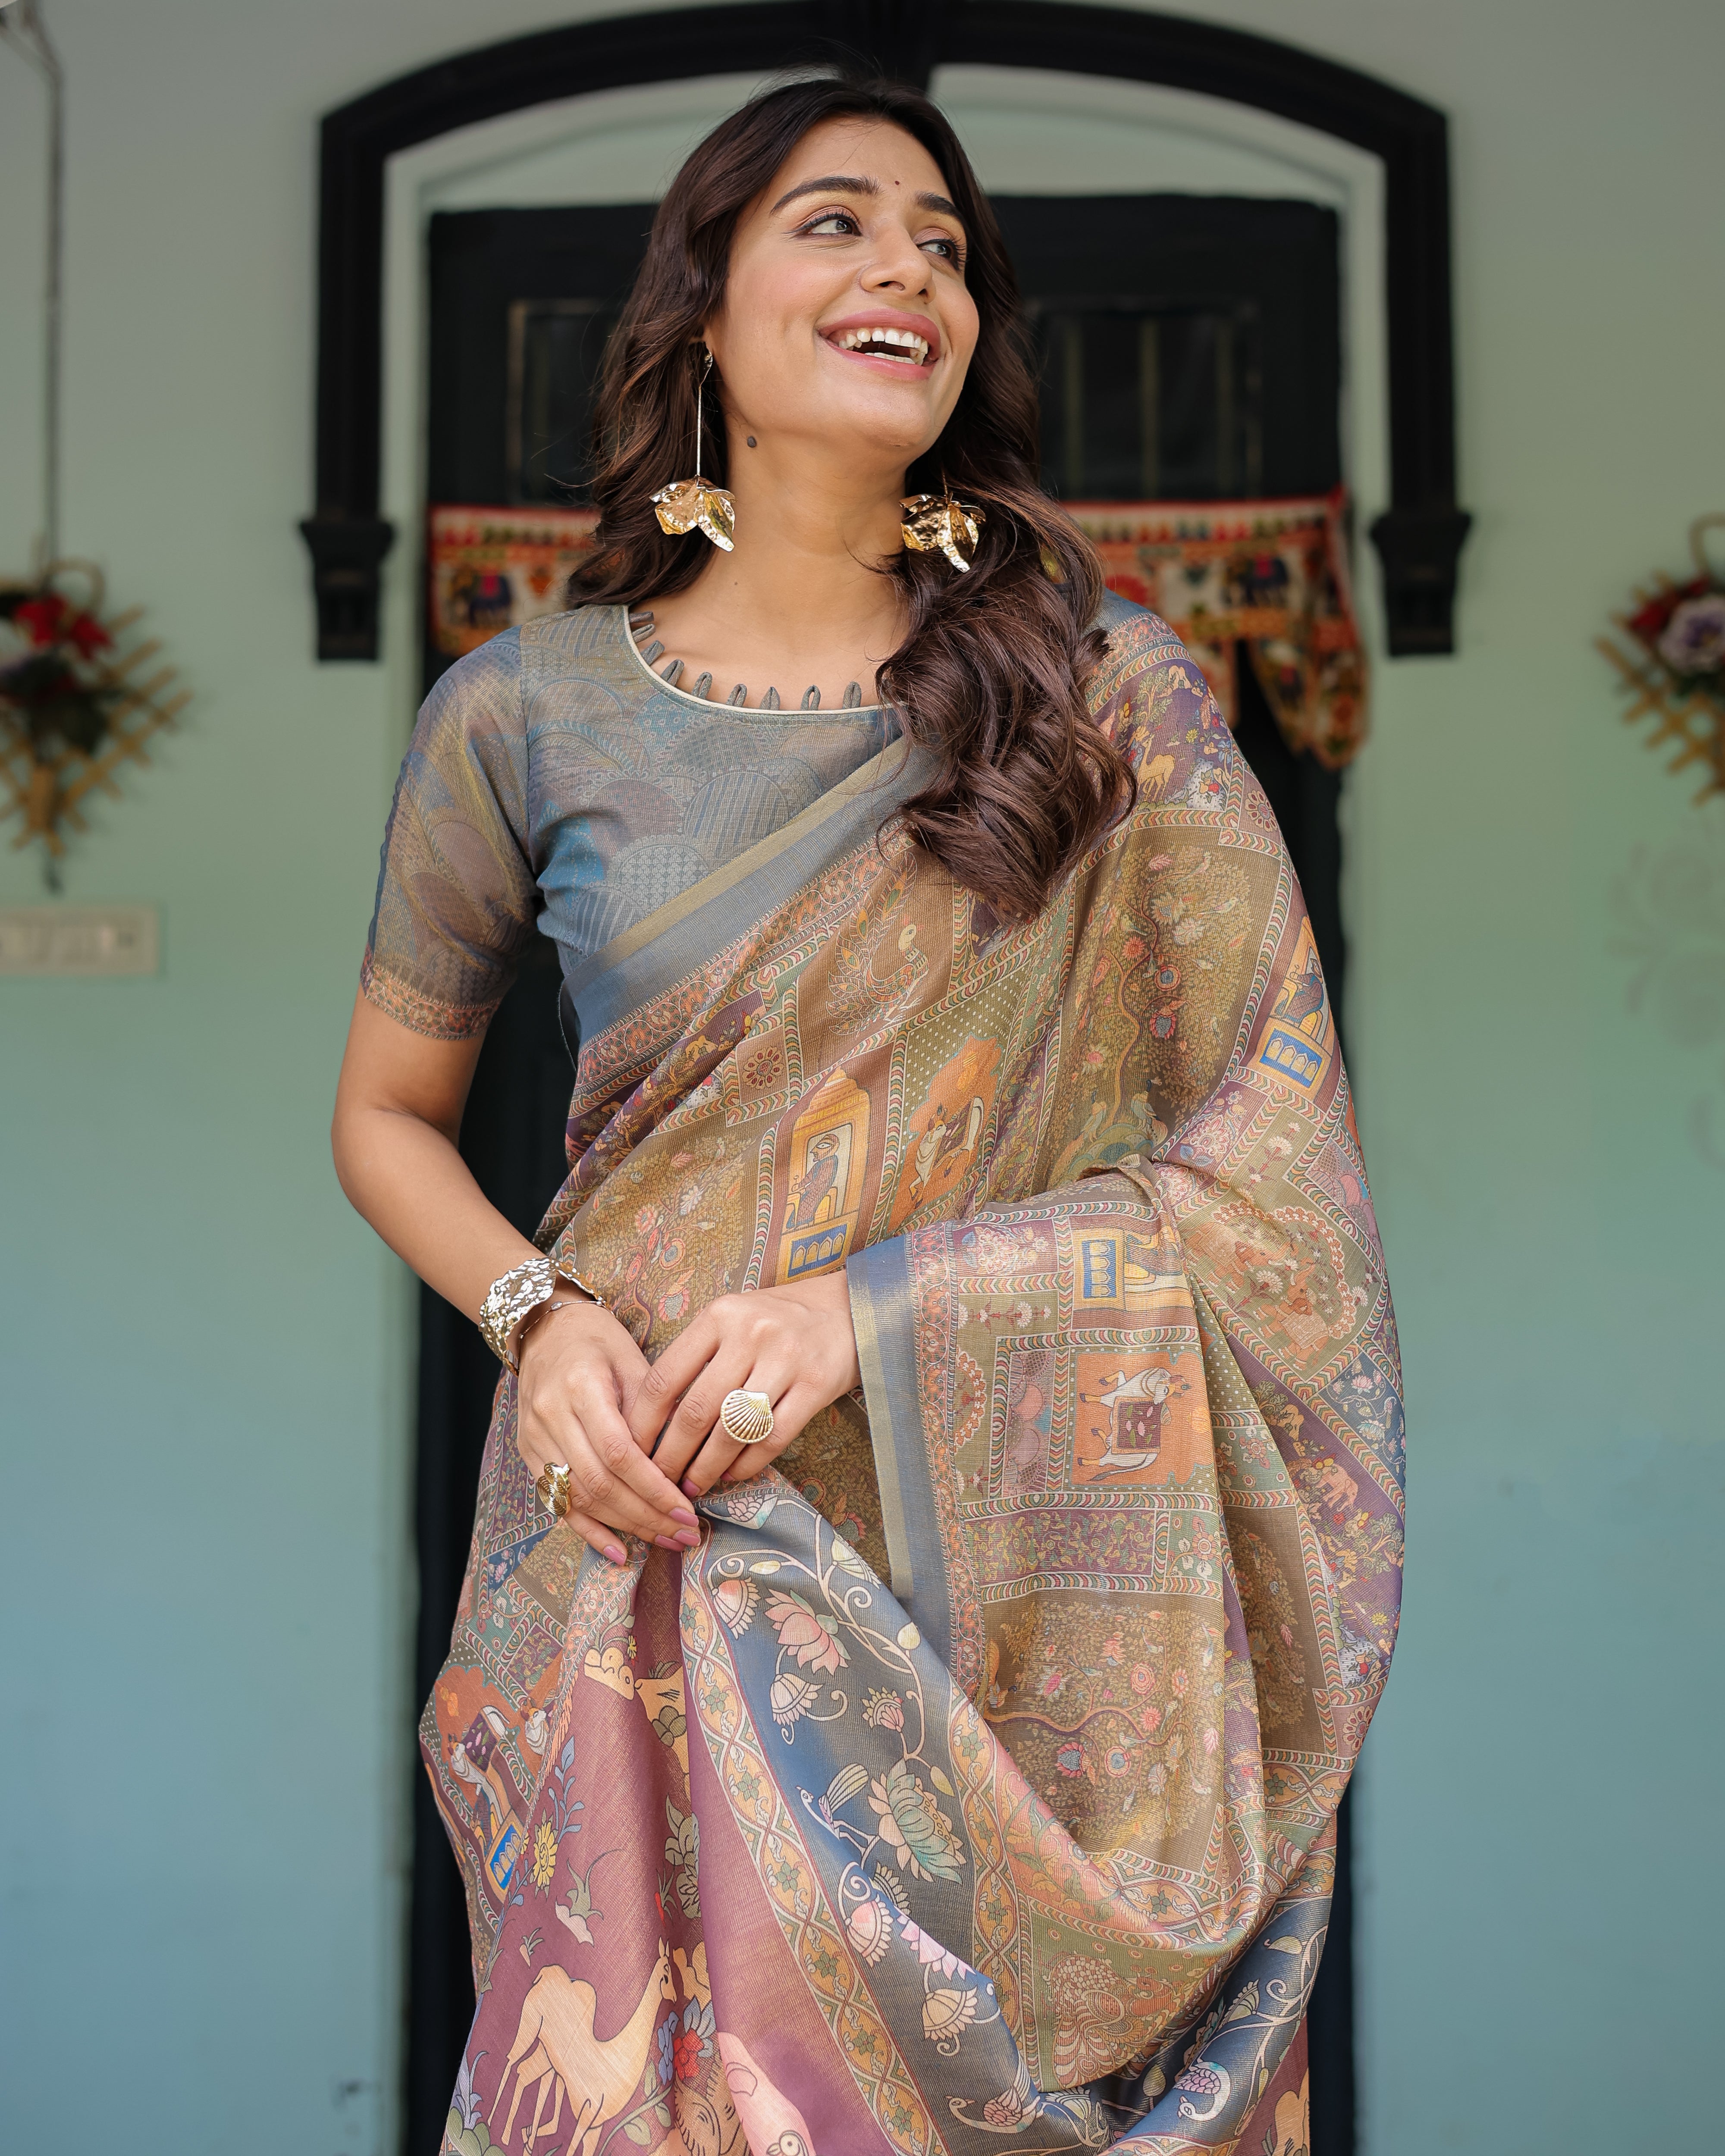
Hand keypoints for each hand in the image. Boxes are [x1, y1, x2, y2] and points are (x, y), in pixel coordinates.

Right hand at [515, 1297, 700, 1562]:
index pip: (618, 1451)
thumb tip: (683, 1461)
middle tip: (686, 1533)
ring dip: (625, 1526)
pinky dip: (588, 1531)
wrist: (544, 1329)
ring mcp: (534, 1438)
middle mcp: (550, 1416)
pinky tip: (618, 1552)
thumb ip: (652, 1407)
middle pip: (599, 1482)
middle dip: (646, 1515)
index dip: (653, 1486)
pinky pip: (557, 1502)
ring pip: (579, 1498)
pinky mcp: (529, 1454)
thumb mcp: (631, 1358)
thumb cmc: (598, 1340)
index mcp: (580, 1387)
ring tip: (666, 1539)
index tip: (687, 1507)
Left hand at [628, 1273, 862, 1498]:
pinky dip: (747, 1465)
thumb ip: (697, 1357)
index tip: (633, 1451)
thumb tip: (656, 1420)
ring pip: (733, 1431)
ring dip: (707, 1468)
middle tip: (659, 1481)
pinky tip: (732, 1474)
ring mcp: (786, 1359)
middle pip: (696, 1411)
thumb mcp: (731, 1320)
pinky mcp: (817, 1385)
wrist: (848, 1309)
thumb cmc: (776, 1320)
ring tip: (692, 1485)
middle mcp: (749, 1334)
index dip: (644, 1423)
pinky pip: (773, 1438)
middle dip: (671, 1456)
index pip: (665, 1377)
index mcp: (719, 1316)